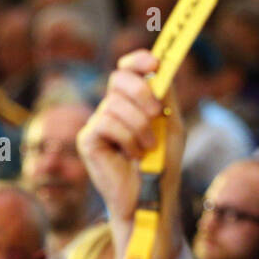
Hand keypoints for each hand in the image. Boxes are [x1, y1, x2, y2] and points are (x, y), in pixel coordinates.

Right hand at [79, 49, 185, 258]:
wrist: (150, 198)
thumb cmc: (161, 166)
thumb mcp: (171, 125)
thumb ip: (166, 97)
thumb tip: (161, 67)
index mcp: (130, 102)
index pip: (127, 69)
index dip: (138, 60)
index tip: (155, 63)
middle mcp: (110, 109)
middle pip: (119, 79)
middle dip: (142, 92)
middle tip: (156, 115)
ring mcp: (96, 123)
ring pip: (116, 105)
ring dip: (139, 127)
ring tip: (147, 149)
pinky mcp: (87, 140)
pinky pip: (106, 123)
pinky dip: (126, 138)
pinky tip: (131, 156)